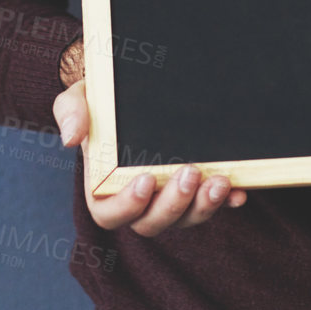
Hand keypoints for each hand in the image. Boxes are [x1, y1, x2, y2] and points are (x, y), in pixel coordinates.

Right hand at [52, 36, 246, 235]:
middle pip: (152, 222)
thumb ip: (71, 114)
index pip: (109, 214)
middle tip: (190, 173)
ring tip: (221, 181)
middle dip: (173, 204)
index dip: (128, 206)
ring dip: (204, 206)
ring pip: (185, 218)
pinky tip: (239, 191)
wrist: (129, 87)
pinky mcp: (195, 189)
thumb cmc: (100, 100)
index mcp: (102, 187)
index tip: (145, 180)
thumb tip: (71, 138)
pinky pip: (211, 204)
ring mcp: (168, 197)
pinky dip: (227, 202)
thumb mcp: (78, 98)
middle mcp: (138, 200)